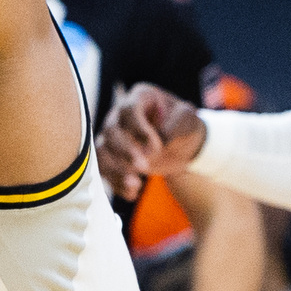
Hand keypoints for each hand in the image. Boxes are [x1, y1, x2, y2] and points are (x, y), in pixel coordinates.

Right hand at [97, 84, 204, 202]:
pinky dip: (116, 182)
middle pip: (111, 131)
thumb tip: (157, 143)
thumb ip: (175, 127)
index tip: (156, 147)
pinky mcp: (111, 154)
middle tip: (144, 167)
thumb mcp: (188, 121)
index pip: (129, 110)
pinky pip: (103, 169)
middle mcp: (120, 113)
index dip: (138, 129)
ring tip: (135, 185)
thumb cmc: (185, 126)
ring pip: (102, 151)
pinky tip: (133, 193)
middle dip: (126, 151)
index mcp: (141, 97)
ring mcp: (113, 134)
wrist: (181, 143)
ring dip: (116, 170)